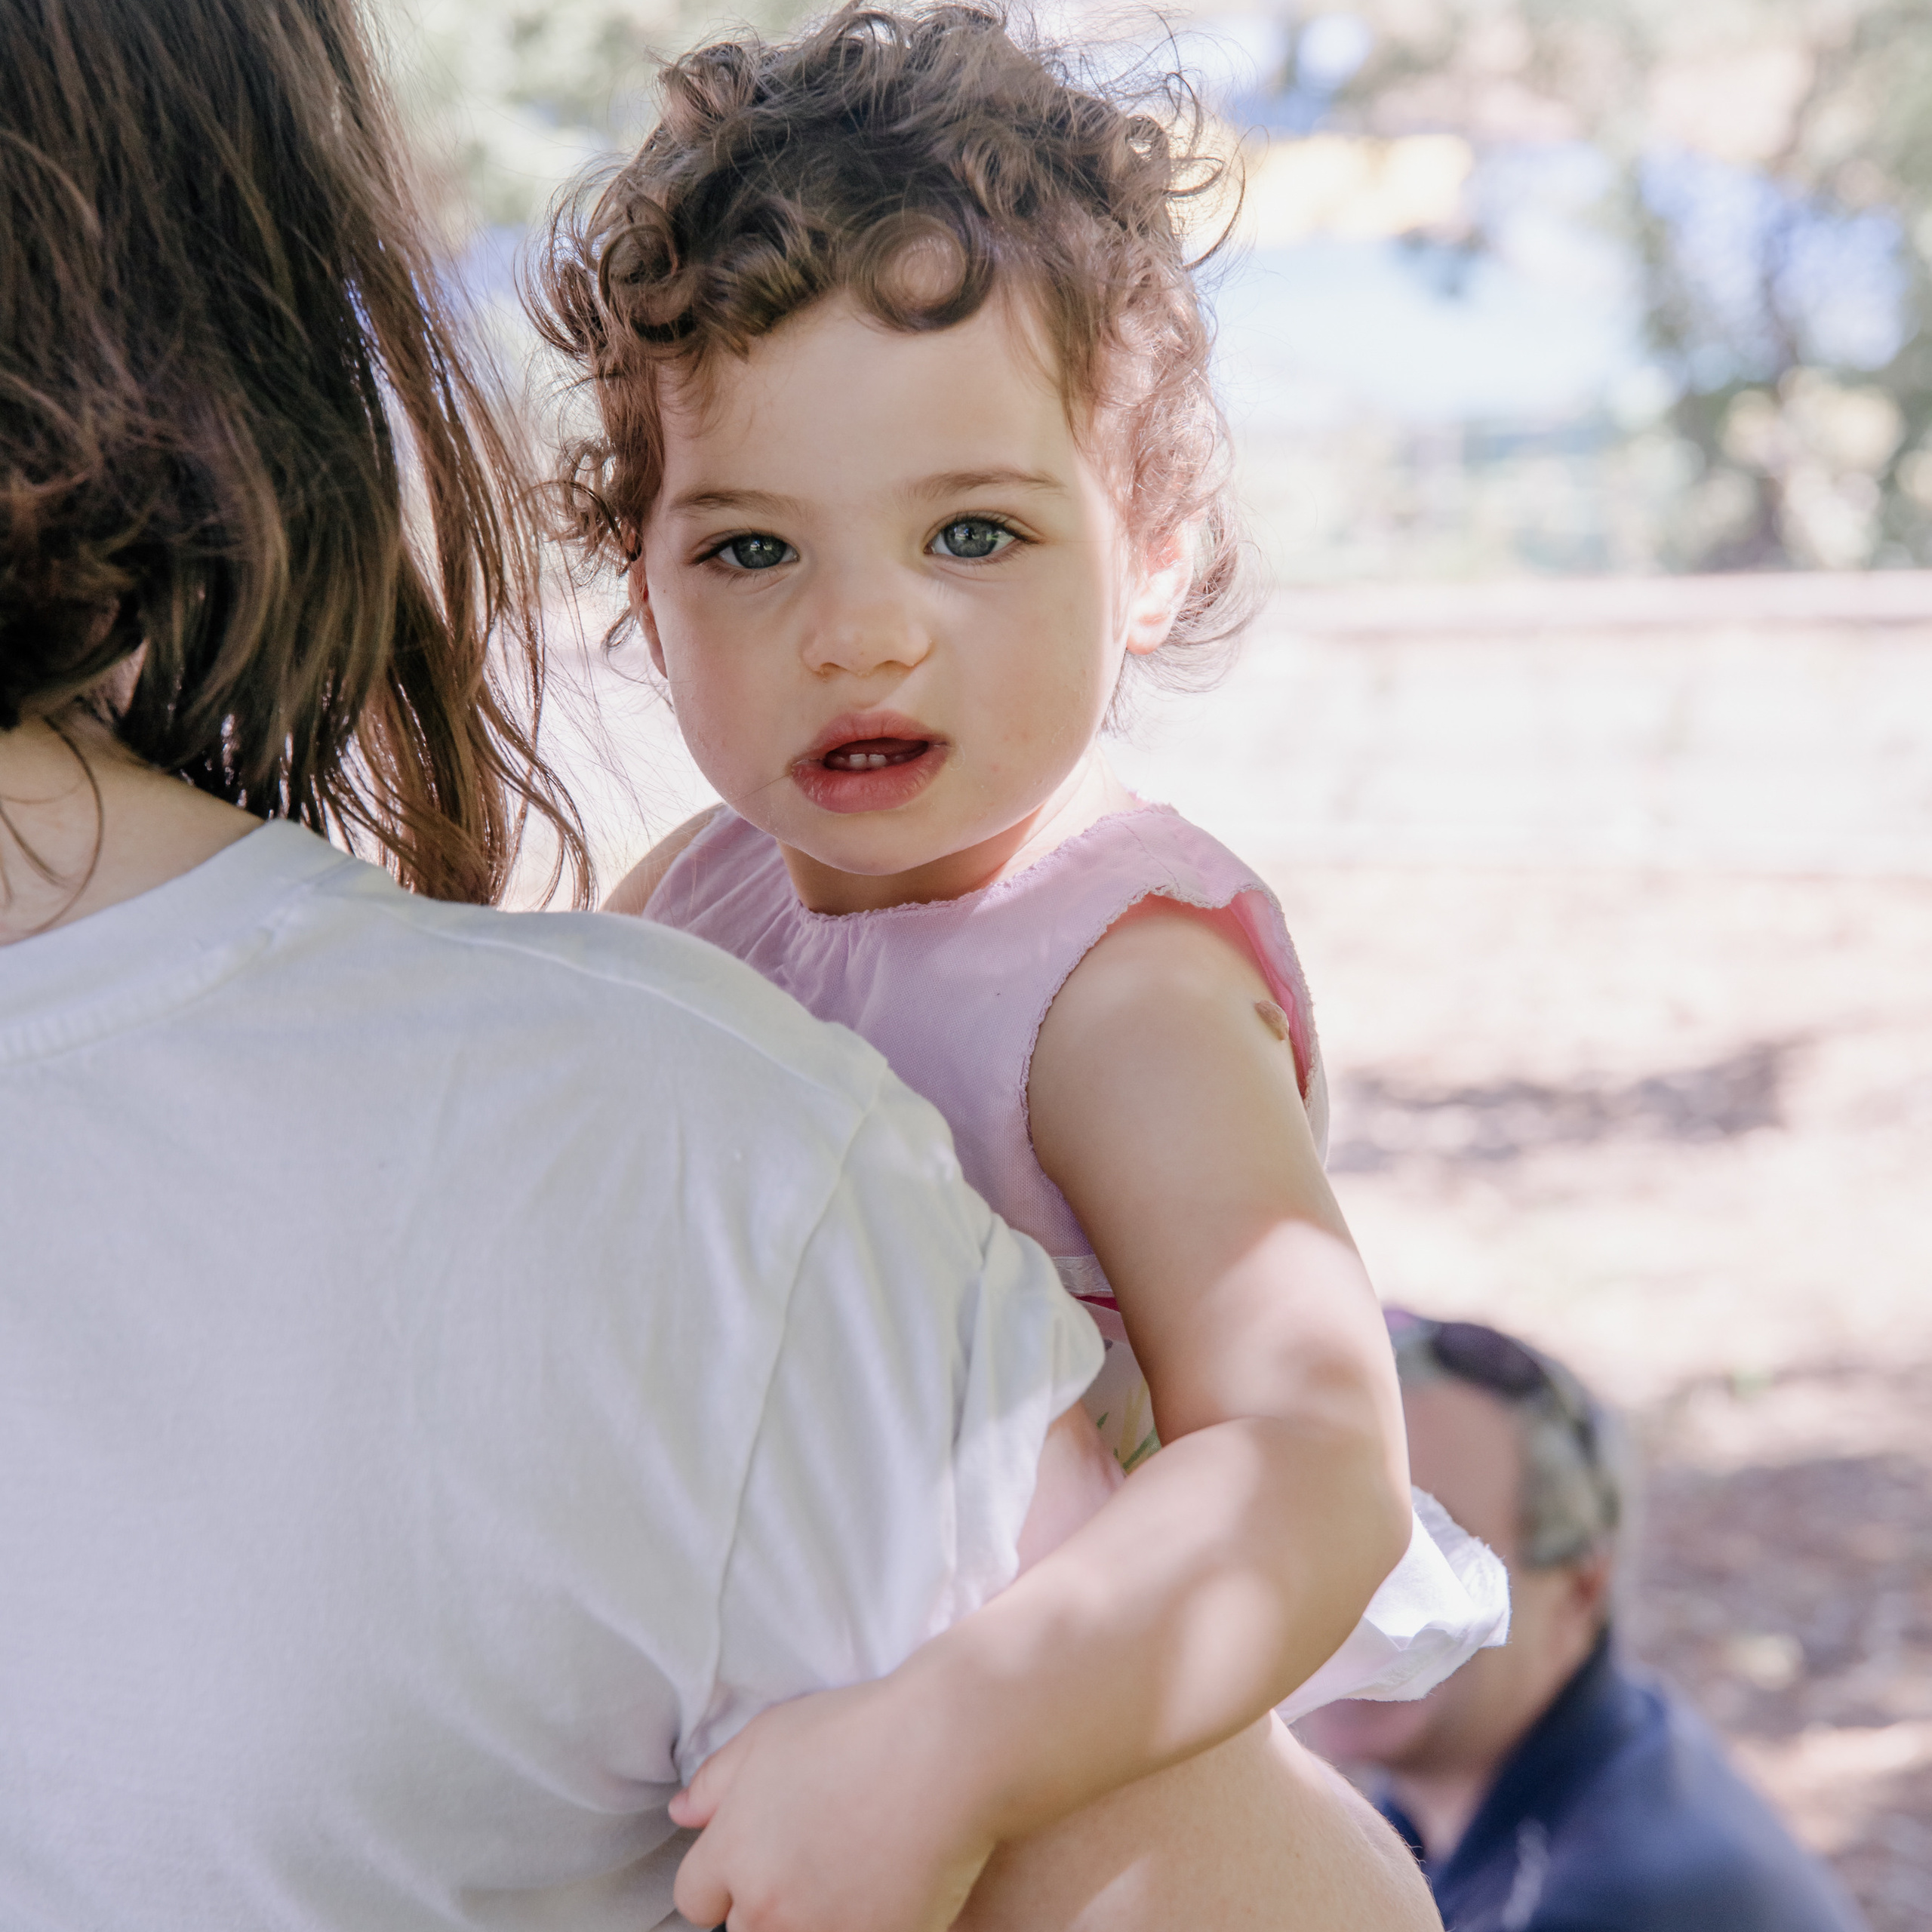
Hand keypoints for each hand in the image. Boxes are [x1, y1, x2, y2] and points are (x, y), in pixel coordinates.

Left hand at [669, 1675, 996, 1931]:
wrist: (945, 1754)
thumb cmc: (858, 1732)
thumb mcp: (771, 1735)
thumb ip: (716, 1781)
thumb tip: (681, 1813)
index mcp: (735, 1851)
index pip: (694, 1898)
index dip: (722, 1878)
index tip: (758, 1857)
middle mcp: (768, 1904)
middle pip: (743, 1929)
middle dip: (767, 1902)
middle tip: (811, 1861)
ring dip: (809, 1920)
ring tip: (844, 1876)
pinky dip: (858, 1924)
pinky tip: (879, 1889)